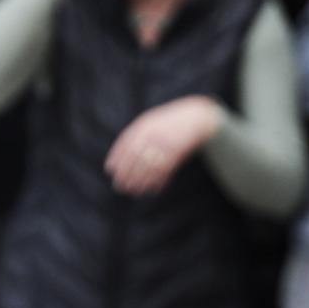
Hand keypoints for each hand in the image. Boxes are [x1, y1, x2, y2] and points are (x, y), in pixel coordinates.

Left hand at [104, 96, 221, 195]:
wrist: (198, 117)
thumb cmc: (172, 120)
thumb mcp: (152, 120)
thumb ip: (137, 133)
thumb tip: (121, 154)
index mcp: (144, 126)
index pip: (125, 145)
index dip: (116, 159)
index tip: (110, 170)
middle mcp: (153, 136)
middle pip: (134, 159)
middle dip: (125, 174)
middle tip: (119, 185)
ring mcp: (165, 145)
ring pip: (148, 167)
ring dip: (139, 181)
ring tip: (133, 191)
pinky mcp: (177, 154)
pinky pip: (164, 170)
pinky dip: (157, 181)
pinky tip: (152, 188)